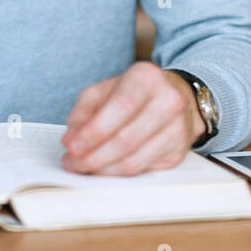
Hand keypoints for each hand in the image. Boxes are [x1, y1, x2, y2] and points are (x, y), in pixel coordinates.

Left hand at [60, 62, 204, 174]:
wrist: (175, 96)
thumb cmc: (135, 93)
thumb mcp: (104, 91)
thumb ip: (83, 111)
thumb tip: (71, 140)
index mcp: (147, 77)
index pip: (121, 107)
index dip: (94, 131)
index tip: (72, 146)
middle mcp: (168, 100)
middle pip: (127, 139)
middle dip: (93, 156)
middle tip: (72, 163)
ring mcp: (177, 128)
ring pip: (134, 161)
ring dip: (103, 169)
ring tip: (83, 167)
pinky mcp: (179, 151)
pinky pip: (142, 170)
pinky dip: (117, 173)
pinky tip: (104, 168)